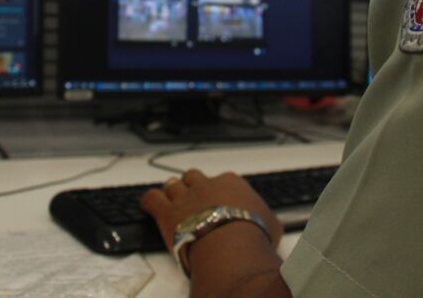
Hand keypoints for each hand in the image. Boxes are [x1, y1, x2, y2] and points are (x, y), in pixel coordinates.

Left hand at [140, 169, 283, 252]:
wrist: (232, 246)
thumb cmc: (254, 236)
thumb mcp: (272, 225)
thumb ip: (267, 220)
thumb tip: (273, 226)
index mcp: (232, 183)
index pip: (222, 180)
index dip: (219, 191)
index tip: (219, 200)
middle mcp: (206, 185)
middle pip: (194, 177)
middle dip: (192, 186)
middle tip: (192, 198)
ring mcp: (185, 197)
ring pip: (172, 185)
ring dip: (171, 193)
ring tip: (171, 200)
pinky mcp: (166, 213)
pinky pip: (151, 199)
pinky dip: (149, 201)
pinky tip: (149, 205)